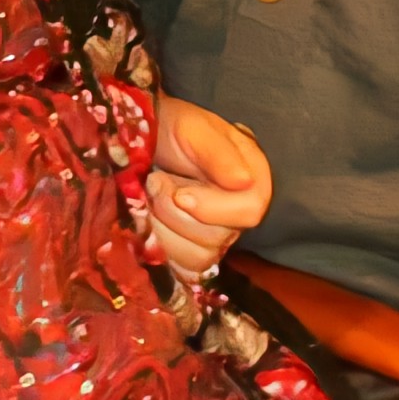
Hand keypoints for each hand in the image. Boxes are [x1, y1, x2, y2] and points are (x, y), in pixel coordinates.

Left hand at [146, 94, 270, 279]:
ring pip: (199, 258)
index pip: (250, 211)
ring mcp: (215, 236)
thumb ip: (218, 153)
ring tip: (149, 200)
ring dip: (163, 231)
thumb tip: (244, 182)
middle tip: (155, 182)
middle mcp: (238, 213)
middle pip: (220, 238)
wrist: (146, 138)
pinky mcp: (191, 252)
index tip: (179, 193)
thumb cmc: (174, 129)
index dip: (212, 208)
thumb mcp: (195, 128)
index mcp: (252, 180)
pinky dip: (160, 251)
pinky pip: (182, 270)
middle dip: (176, 215)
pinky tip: (147, 225)